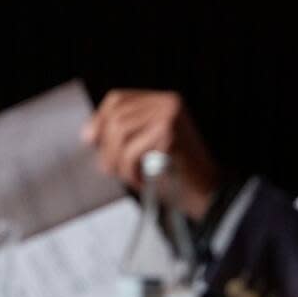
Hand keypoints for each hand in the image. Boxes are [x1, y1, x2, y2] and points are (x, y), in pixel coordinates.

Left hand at [81, 89, 218, 218]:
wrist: (208, 197)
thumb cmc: (176, 176)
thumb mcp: (147, 147)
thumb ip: (126, 134)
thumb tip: (89, 134)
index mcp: (163, 101)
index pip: (119, 99)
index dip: (99, 118)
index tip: (88, 139)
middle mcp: (168, 103)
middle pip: (117, 117)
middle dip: (106, 147)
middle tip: (108, 169)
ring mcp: (170, 117)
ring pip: (121, 133)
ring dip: (118, 161)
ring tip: (127, 176)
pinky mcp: (169, 136)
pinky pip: (131, 151)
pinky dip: (130, 170)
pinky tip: (142, 180)